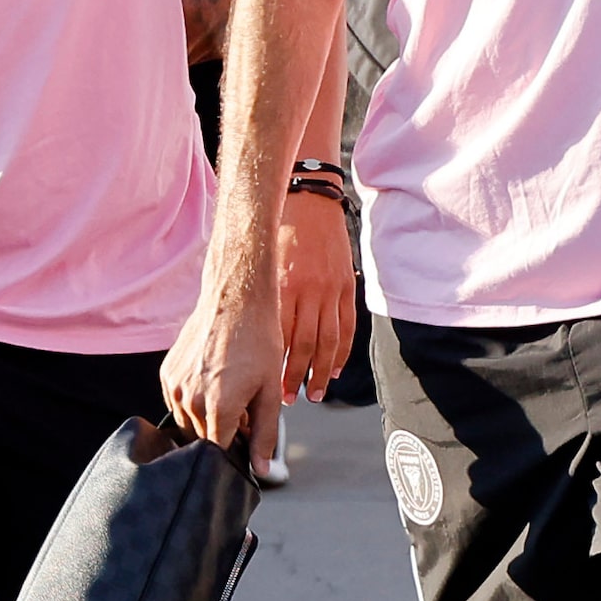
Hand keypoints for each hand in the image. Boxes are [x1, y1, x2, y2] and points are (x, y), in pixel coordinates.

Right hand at [162, 225, 285, 473]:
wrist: (236, 299)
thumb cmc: (260, 342)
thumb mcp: (270, 390)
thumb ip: (265, 434)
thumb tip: (260, 470)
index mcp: (218, 409)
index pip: (218, 453)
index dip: (234, 453)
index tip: (246, 445)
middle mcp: (189, 401)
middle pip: (202, 439)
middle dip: (223, 433)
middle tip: (246, 411)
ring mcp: (174, 386)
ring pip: (187, 422)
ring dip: (207, 418)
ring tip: (232, 392)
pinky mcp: (167, 373)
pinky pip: (177, 402)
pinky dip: (193, 400)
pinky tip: (215, 381)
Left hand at [277, 190, 357, 403]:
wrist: (309, 201)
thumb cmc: (280, 233)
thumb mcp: (264, 266)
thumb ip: (262, 301)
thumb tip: (253, 341)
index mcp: (282, 287)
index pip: (280, 339)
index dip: (276, 369)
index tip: (270, 391)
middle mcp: (307, 292)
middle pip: (304, 346)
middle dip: (296, 377)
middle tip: (290, 399)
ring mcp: (330, 290)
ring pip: (329, 341)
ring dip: (321, 372)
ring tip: (315, 392)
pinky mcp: (347, 286)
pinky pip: (347, 326)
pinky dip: (343, 352)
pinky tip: (336, 368)